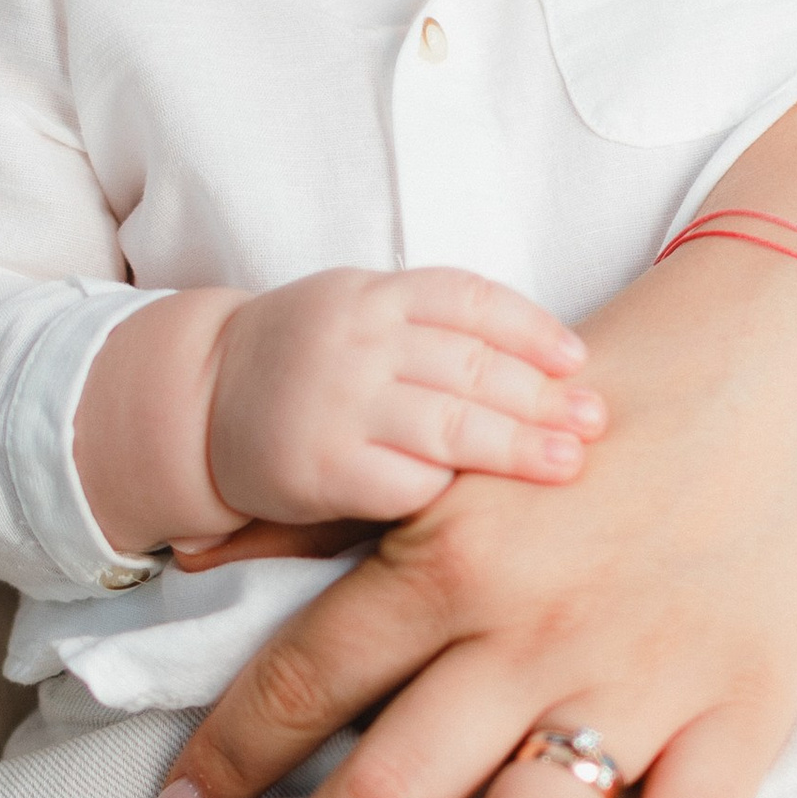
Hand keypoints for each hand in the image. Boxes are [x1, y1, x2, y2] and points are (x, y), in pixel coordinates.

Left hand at [160, 228, 796, 797]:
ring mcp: (645, 675)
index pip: (306, 679)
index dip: (230, 758)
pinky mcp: (746, 707)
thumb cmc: (598, 400)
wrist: (784, 350)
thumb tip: (189, 557)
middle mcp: (536, 625)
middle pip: (392, 785)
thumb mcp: (447, 438)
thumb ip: (323, 510)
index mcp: (452, 552)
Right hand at [206, 268, 602, 528]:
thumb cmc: (306, 358)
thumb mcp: (359, 309)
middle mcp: (355, 344)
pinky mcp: (323, 470)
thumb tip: (550, 360)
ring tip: (568, 462)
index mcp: (372, 295)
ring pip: (448, 426)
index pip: (468, 301)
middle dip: (540, 394)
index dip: (530, 329)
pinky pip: (406, 483)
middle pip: (469, 365)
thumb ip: (433, 324)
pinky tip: (489, 502)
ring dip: (517, 447)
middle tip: (595, 419)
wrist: (201, 401)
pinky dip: (452, 491)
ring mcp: (337, 407)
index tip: (577, 359)